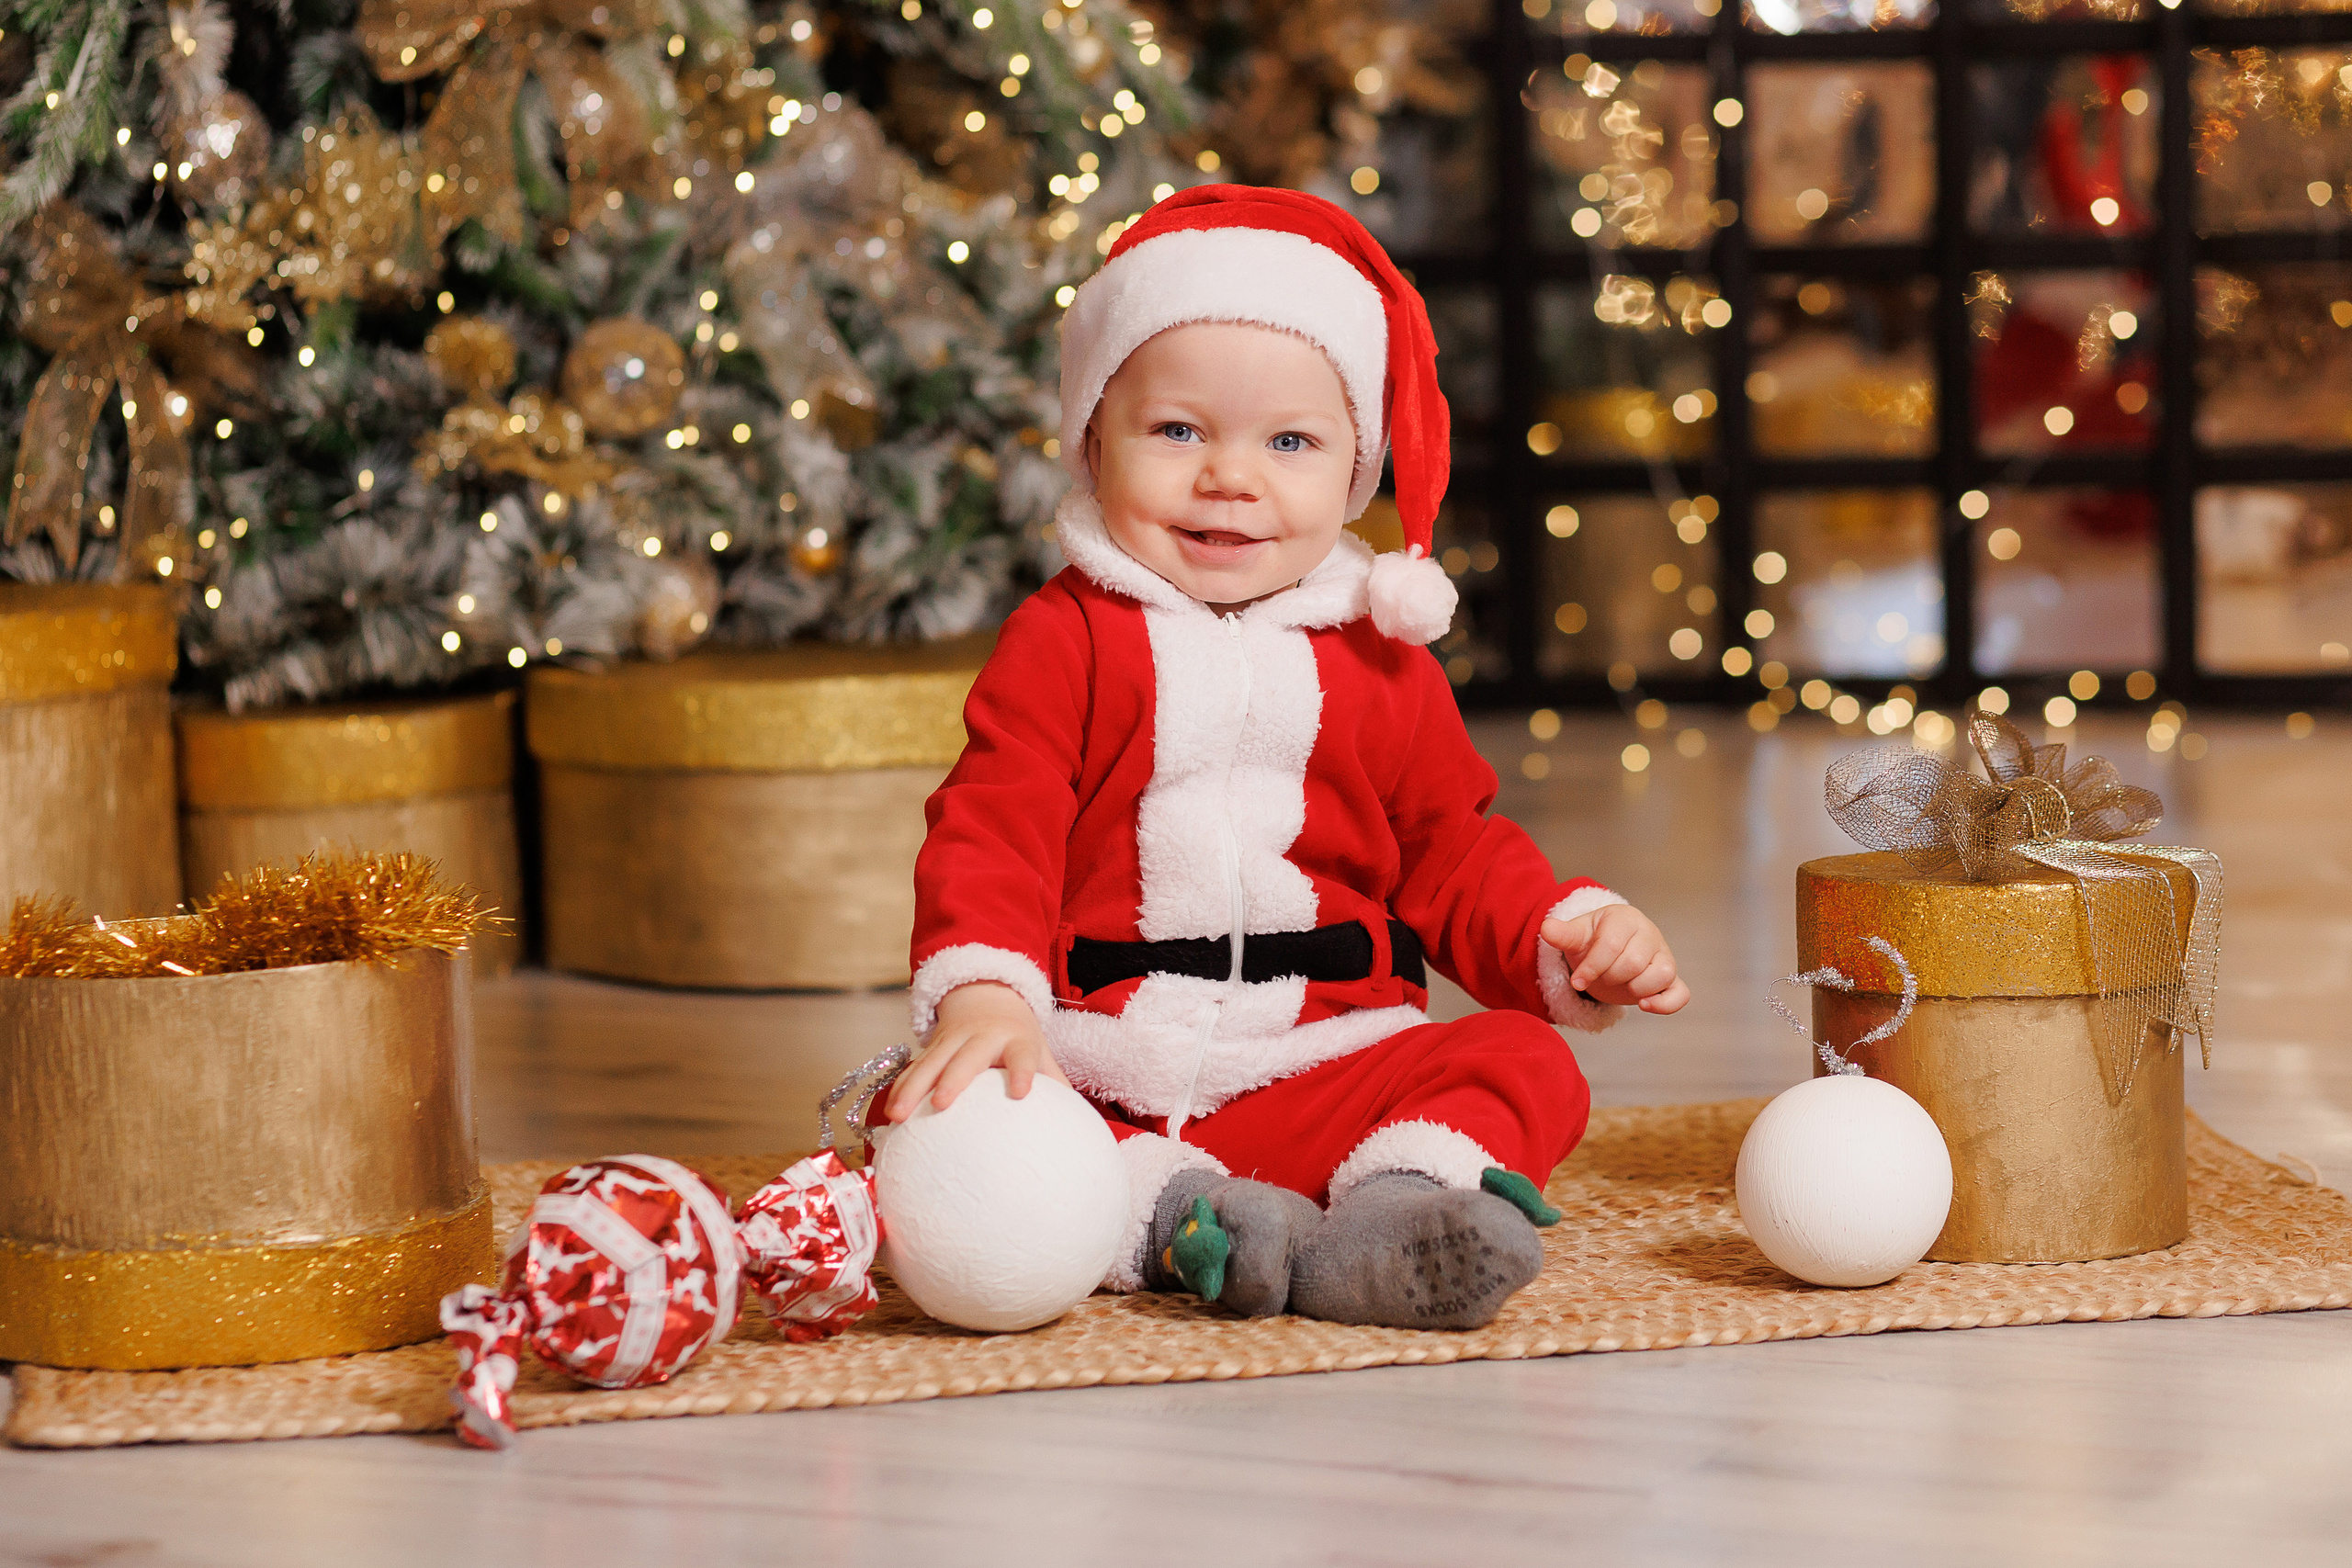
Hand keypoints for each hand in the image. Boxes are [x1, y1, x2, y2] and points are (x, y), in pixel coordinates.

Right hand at [883, 981, 1068, 1120]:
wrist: (986, 993)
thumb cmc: (1019, 1036)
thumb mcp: (1040, 1051)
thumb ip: (1055, 1082)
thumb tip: (1075, 1124)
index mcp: (1016, 1040)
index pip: (1023, 1055)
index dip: (1023, 1071)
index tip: (1022, 1093)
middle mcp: (983, 1037)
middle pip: (967, 1058)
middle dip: (953, 1079)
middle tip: (941, 1103)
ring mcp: (953, 1040)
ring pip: (930, 1063)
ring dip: (912, 1088)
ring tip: (897, 1116)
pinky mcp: (932, 1046)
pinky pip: (914, 1067)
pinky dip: (900, 1088)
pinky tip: (888, 1113)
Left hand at [1542, 904, 1688, 1015]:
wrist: (1607, 951)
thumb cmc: (1592, 941)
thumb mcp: (1576, 936)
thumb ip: (1562, 934)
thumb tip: (1546, 928)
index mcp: (1625, 918)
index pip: (1611, 945)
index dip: (1591, 968)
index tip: (1576, 982)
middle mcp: (1649, 933)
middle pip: (1633, 963)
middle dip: (1609, 978)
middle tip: (1600, 978)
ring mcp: (1664, 956)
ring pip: (1661, 975)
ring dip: (1634, 989)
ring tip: (1619, 985)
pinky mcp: (1672, 978)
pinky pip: (1681, 994)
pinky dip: (1666, 1004)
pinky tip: (1644, 1006)